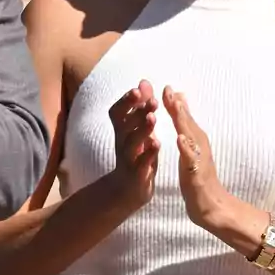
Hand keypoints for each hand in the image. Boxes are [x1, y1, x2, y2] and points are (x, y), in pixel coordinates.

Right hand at [100, 79, 159, 211]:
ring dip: (142, 128)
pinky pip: (141, 163)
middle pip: (124, 124)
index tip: (139, 88)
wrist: (127, 191)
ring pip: (131, 142)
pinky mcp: (136, 174)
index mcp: (122, 131)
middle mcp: (122, 142)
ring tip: (153, 117)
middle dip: (137, 110)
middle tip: (152, 100)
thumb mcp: (136, 131)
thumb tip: (144, 83)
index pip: (118, 112)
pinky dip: (148, 152)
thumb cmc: (135, 155)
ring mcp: (128, 159)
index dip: (127, 100)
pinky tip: (157, 143)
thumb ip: (140, 108)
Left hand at [163, 86, 226, 228]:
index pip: (183, 117)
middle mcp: (199, 145)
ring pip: (191, 137)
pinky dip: (187, 148)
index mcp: (195, 139)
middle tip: (168, 89)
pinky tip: (180, 139)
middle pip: (188, 122)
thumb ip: (186, 125)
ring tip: (176, 108)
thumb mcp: (191, 147)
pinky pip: (192, 159)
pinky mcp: (197, 173)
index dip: (174, 102)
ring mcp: (199, 158)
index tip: (164, 86)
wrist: (210, 204)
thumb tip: (182, 102)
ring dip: (184, 122)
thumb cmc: (198, 173)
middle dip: (178, 106)